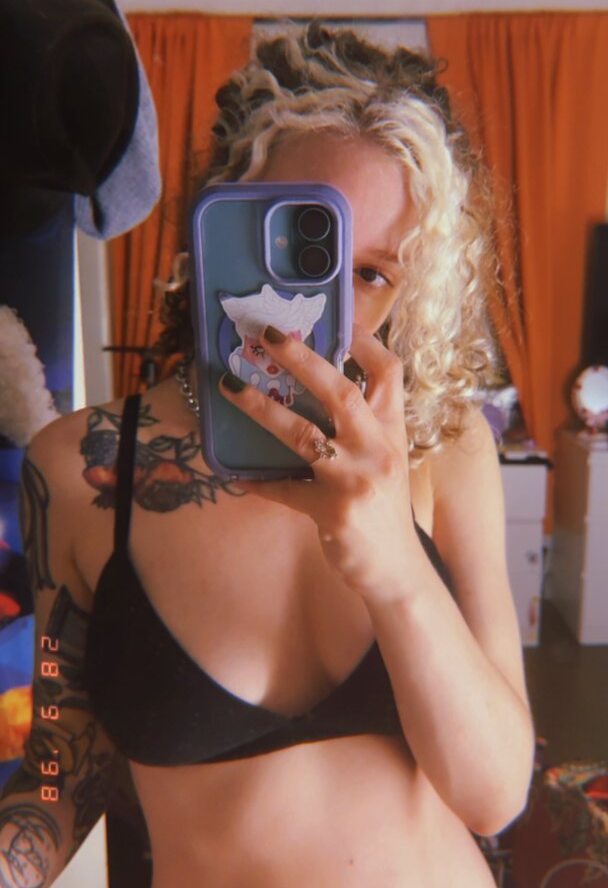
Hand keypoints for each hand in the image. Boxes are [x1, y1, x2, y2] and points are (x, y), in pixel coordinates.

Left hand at [219, 322, 420, 605]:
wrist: (398, 569)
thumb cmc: (386, 509)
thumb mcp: (386, 460)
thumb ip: (364, 427)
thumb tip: (323, 386)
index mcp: (393, 431)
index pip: (388, 374)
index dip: (364, 341)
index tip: (336, 318)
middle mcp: (379, 450)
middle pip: (341, 392)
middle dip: (302, 359)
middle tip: (267, 334)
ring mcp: (356, 480)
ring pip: (303, 435)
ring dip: (261, 407)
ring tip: (228, 386)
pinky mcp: (333, 511)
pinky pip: (285, 491)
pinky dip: (259, 482)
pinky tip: (237, 476)